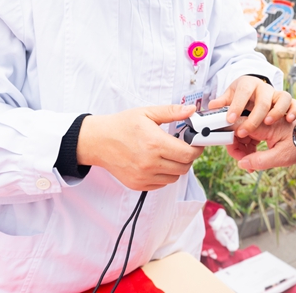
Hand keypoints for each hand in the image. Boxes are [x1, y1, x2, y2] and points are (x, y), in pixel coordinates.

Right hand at [76, 104, 203, 190]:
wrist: (98, 141)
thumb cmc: (121, 125)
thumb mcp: (147, 113)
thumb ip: (171, 112)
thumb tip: (191, 110)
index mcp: (155, 144)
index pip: (188, 154)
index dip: (197, 148)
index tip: (196, 143)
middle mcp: (150, 163)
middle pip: (184, 167)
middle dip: (188, 157)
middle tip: (183, 147)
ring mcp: (143, 176)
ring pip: (174, 178)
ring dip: (177, 167)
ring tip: (169, 154)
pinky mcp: (137, 184)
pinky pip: (161, 184)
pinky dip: (164, 175)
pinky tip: (158, 163)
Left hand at [208, 76, 295, 137]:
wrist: (259, 90)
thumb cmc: (244, 94)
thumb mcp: (232, 94)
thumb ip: (224, 101)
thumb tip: (212, 105)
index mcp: (249, 84)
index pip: (243, 92)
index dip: (236, 105)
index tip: (230, 119)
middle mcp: (264, 89)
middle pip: (262, 100)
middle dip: (254, 117)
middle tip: (243, 131)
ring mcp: (277, 94)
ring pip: (282, 98)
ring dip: (276, 111)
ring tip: (268, 123)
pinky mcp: (287, 102)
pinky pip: (293, 104)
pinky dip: (293, 111)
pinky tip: (288, 120)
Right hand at [227, 113, 295, 170]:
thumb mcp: (282, 157)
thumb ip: (261, 161)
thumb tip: (242, 163)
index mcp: (264, 124)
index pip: (237, 126)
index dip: (230, 140)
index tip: (235, 155)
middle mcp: (261, 120)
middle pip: (237, 130)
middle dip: (236, 147)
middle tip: (243, 163)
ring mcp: (262, 123)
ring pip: (243, 133)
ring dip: (242, 148)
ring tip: (250, 163)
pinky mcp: (265, 127)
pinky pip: (250, 135)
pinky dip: (249, 147)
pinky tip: (253, 158)